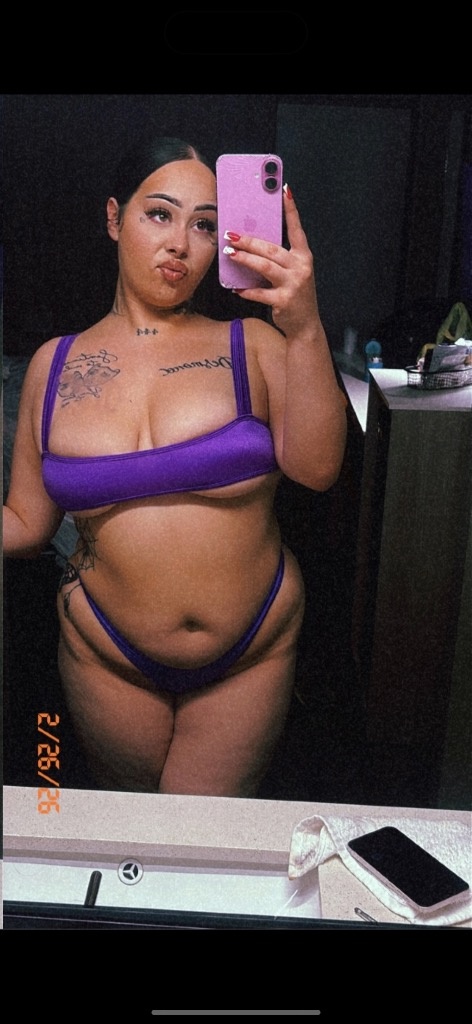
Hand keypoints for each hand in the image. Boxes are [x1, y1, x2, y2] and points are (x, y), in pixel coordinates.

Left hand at [226, 185, 318, 336]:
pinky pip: (260, 293)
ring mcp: (293, 284)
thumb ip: (278, 259)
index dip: (291, 210)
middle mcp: (301, 268)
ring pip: (265, 266)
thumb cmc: (295, 295)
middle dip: (249, 240)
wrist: (305, 325)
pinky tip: (235, 288)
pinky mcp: (284, 301)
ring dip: (245, 258)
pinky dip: (246, 290)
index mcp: (304, 257)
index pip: (297, 229)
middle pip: (272, 248)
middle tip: (231, 234)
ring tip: (230, 253)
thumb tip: (252, 244)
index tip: (284, 190)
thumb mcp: (293, 273)